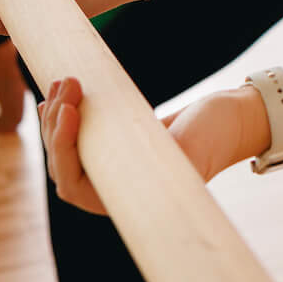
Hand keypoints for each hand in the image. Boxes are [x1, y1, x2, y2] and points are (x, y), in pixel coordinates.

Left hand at [40, 79, 274, 220]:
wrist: (228, 122)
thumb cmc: (213, 138)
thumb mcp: (190, 150)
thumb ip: (168, 163)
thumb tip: (142, 174)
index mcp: (126, 201)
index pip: (73, 185)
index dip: (62, 151)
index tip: (71, 111)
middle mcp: (112, 189)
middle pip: (62, 163)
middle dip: (57, 123)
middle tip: (70, 82)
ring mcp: (110, 167)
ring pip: (66, 147)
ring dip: (58, 113)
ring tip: (65, 80)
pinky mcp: (113, 146)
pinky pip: (77, 135)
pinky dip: (63, 115)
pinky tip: (54, 97)